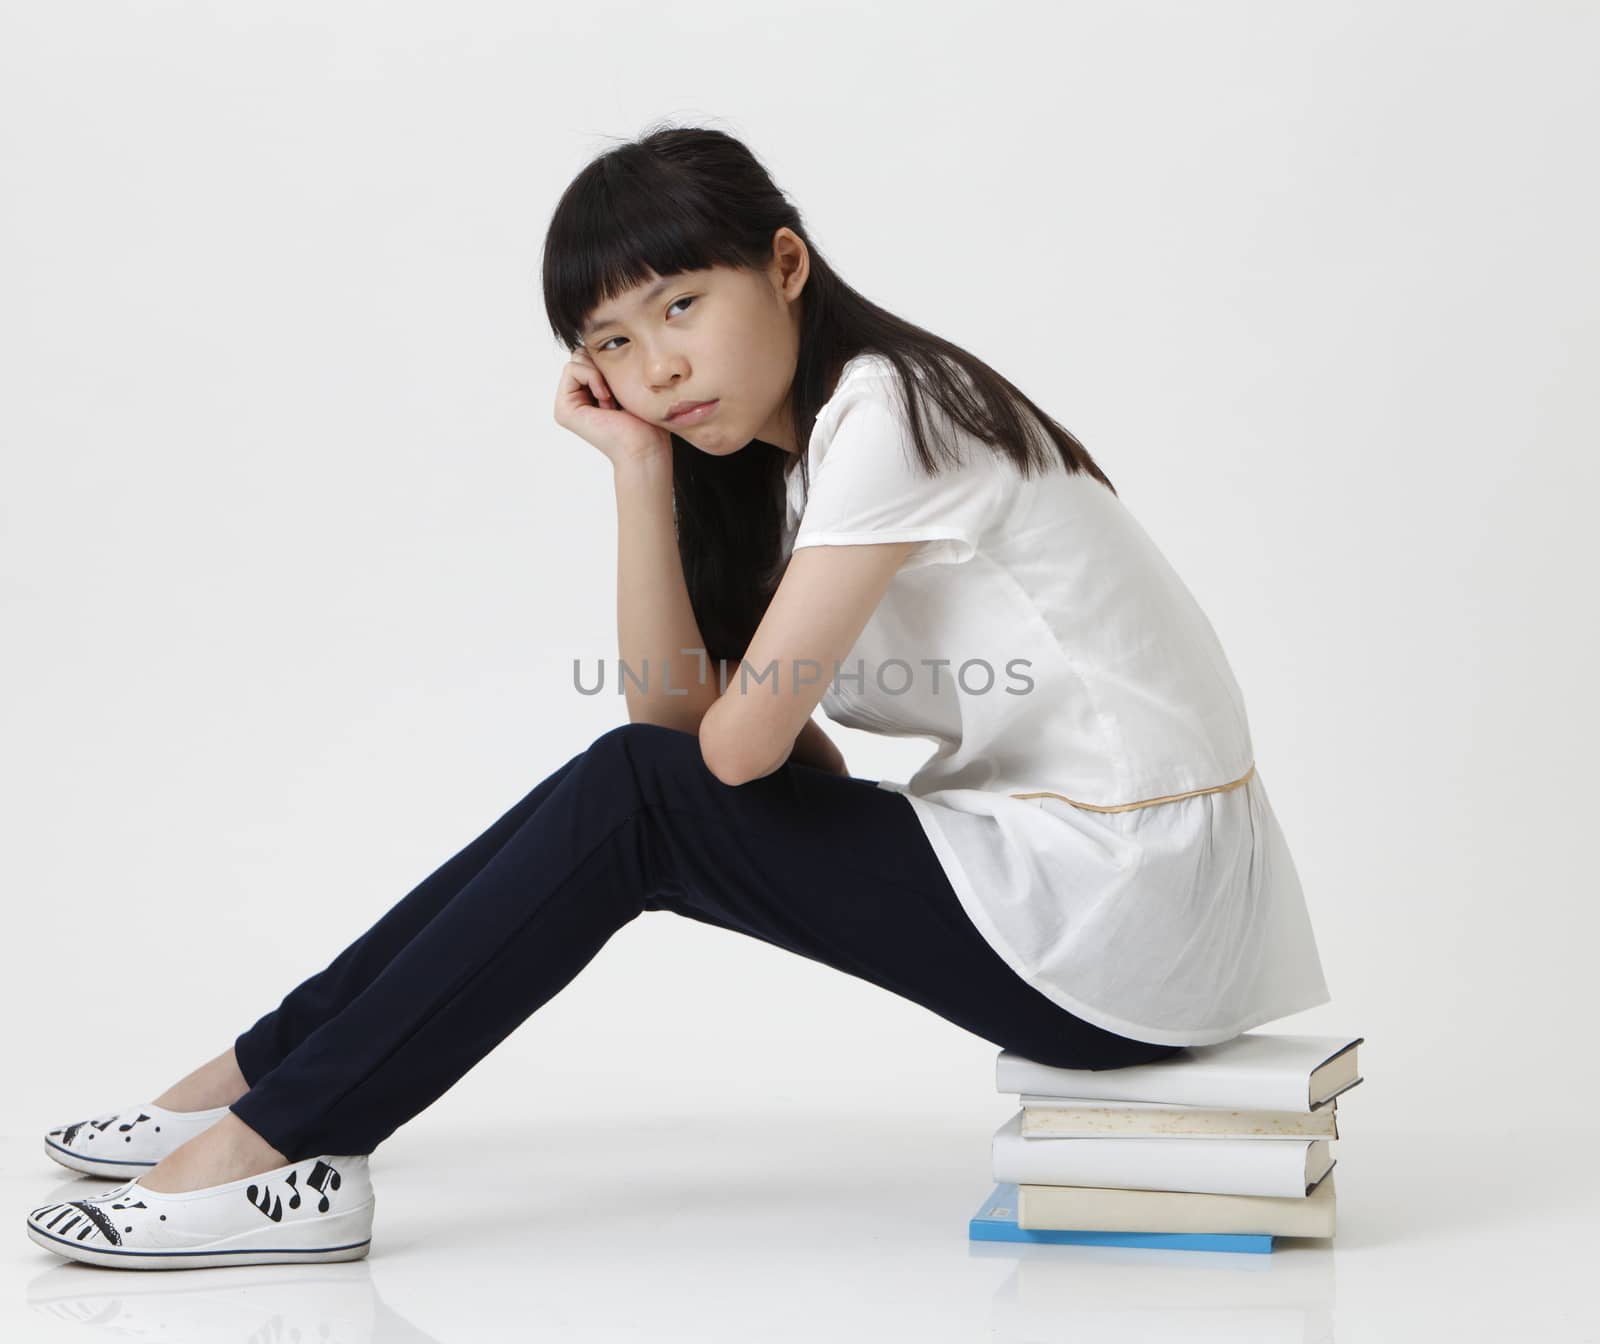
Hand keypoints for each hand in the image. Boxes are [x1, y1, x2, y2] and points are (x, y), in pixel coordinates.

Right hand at [554, 349, 672, 472]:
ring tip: (612, 401)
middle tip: (616, 397)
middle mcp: (574, 400)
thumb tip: (596, 339)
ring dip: (599, 374)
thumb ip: (608, 365)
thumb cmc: (646, 420)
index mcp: (587, 395)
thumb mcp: (627, 382)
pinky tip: (606, 399)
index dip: (608, 362)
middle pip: (581, 353)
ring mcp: (566, 406)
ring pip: (576, 358)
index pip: (590, 355)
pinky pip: (573, 368)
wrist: (646, 447)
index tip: (622, 390)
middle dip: (601, 366)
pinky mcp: (563, 409)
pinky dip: (593, 377)